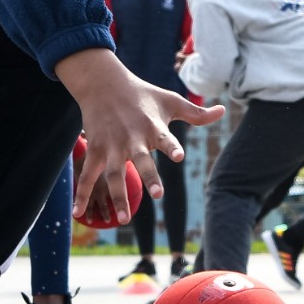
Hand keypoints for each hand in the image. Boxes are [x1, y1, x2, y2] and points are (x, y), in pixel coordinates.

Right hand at [55, 48, 222, 223]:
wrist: (103, 83)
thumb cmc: (142, 94)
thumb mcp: (170, 101)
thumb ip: (196, 113)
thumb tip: (223, 111)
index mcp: (152, 127)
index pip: (164, 138)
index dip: (171, 147)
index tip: (179, 156)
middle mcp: (132, 138)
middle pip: (140, 160)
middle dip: (149, 176)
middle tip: (158, 193)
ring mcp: (111, 146)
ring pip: (114, 174)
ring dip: (119, 196)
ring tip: (125, 219)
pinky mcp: (96, 150)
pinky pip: (88, 175)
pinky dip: (82, 194)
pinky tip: (79, 214)